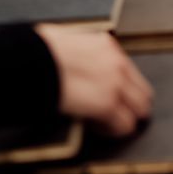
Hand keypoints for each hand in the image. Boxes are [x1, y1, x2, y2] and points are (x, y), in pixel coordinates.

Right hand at [36, 25, 153, 136]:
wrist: (29, 62)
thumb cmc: (38, 54)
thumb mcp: (65, 43)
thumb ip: (81, 55)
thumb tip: (75, 67)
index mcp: (105, 45)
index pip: (129, 71)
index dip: (121, 87)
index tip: (110, 95)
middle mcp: (116, 62)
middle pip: (143, 92)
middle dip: (131, 105)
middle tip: (115, 114)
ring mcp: (115, 83)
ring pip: (140, 110)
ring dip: (125, 118)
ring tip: (105, 123)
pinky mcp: (107, 104)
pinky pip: (125, 125)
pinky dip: (113, 130)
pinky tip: (96, 127)